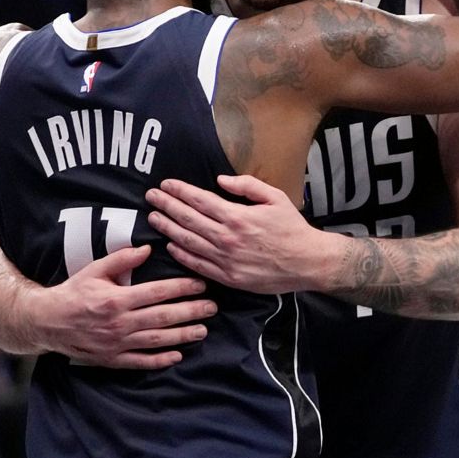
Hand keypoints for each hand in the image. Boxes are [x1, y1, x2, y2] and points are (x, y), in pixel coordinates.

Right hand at [34, 245, 215, 367]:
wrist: (48, 322)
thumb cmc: (74, 292)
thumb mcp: (94, 270)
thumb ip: (121, 259)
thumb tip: (147, 249)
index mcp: (116, 299)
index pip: (157, 292)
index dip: (182, 288)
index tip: (201, 284)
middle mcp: (120, 323)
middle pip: (163, 317)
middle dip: (191, 311)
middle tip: (212, 307)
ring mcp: (117, 343)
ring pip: (157, 340)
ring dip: (183, 335)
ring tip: (203, 330)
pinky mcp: (113, 359)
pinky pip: (141, 361)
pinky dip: (160, 360)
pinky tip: (178, 355)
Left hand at [146, 175, 336, 294]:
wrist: (307, 262)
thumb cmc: (292, 228)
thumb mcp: (275, 197)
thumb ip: (247, 186)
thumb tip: (221, 180)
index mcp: (237, 216)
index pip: (199, 200)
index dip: (179, 191)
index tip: (165, 184)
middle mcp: (227, 238)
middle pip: (188, 219)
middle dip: (166, 206)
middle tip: (151, 196)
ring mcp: (225, 259)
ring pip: (188, 242)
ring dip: (168, 229)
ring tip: (154, 218)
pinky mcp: (228, 277)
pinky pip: (198, 264)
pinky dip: (182, 254)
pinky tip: (171, 245)